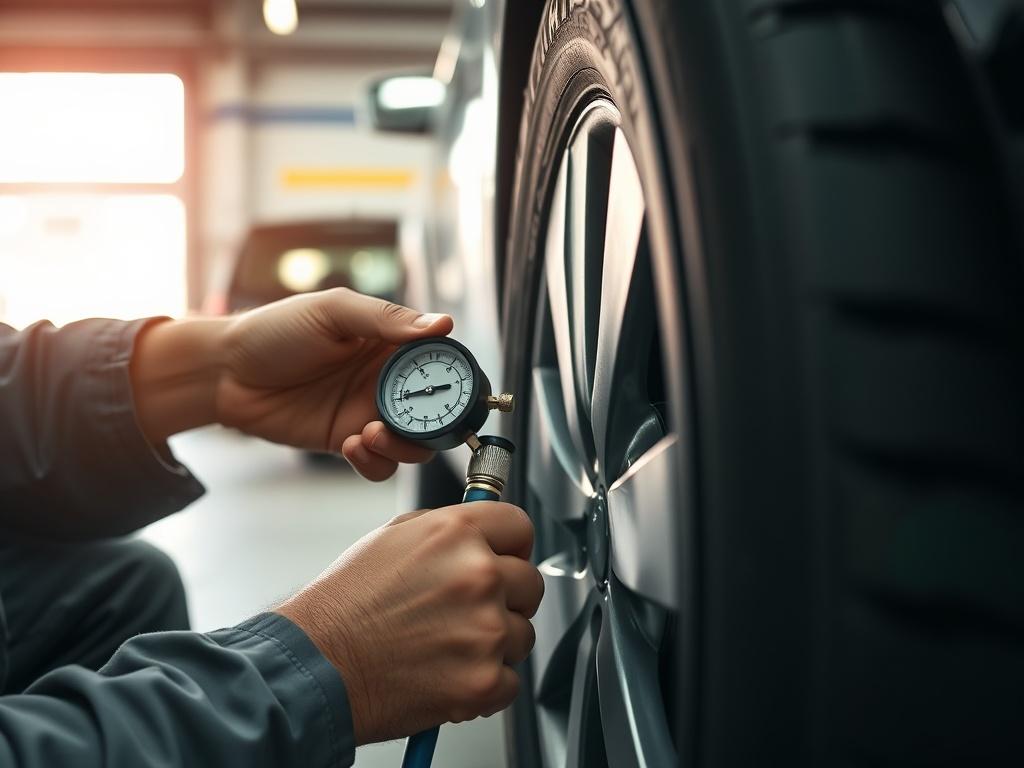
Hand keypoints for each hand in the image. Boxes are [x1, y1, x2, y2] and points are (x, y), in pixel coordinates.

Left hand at [131, 289, 452, 477]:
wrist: (225, 372)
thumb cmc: (274, 330)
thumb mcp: (332, 312)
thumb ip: (386, 319)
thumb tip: (443, 324)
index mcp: (390, 343)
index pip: (440, 363)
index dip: (453, 379)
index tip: (453, 391)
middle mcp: (387, 381)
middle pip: (435, 413)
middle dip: (432, 424)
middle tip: (411, 423)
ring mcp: (368, 414)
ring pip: (413, 445)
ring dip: (404, 446)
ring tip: (371, 433)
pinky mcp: (347, 443)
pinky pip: (378, 465)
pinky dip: (375, 462)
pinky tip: (353, 445)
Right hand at [276, 502, 542, 744]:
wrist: (316, 666)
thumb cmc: (345, 605)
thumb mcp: (393, 538)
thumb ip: (448, 530)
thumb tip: (485, 532)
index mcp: (456, 533)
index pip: (520, 526)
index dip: (512, 545)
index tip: (506, 558)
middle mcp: (476, 575)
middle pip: (530, 582)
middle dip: (506, 597)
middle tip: (468, 611)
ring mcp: (484, 629)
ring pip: (522, 633)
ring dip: (495, 642)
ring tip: (447, 645)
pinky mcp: (483, 679)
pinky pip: (510, 680)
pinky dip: (485, 684)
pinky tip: (448, 673)